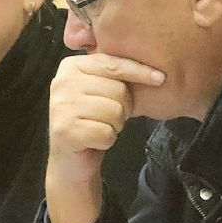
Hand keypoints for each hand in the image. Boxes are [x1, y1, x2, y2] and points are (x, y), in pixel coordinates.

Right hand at [45, 53, 163, 222]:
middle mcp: (62, 83)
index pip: (112, 64)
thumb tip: (156, 69)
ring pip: (115, 111)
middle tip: (108, 116)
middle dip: (123, 107)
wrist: (70, 158)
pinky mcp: (65, 130)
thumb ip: (114, 73)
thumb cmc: (91, 119)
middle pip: (117, 89)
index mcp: (70, 66)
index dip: (139, 71)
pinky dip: (107, 140)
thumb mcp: (100, 89)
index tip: (160, 78)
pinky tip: (94, 140)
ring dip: (115, 125)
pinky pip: (107, 132)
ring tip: (100, 126)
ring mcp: (61, 106)